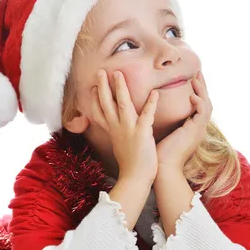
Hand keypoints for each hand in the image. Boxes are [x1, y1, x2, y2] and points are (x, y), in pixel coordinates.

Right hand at [91, 69, 158, 184]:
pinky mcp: (141, 133)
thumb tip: (119, 133)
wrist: (135, 178)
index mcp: (112, 133)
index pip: (99, 113)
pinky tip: (155, 92)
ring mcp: (128, 130)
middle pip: (106, 104)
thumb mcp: (120, 148)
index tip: (94, 88)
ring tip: (119, 73)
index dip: (95, 100)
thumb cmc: (131, 166)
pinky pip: (146, 114)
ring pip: (122, 104)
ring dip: (120, 88)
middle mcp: (117, 129)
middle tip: (101, 71)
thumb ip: (119, 137)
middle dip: (103, 86)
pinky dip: (151, 103)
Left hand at [156, 71, 211, 171]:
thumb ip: (162, 119)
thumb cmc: (157, 152)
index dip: (196, 91)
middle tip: (198, 72)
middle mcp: (197, 128)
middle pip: (206, 102)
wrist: (161, 167)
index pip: (198, 105)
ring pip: (208, 106)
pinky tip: (192, 96)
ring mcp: (198, 130)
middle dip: (203, 87)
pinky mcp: (195, 132)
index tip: (191, 78)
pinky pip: (203, 113)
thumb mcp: (160, 131)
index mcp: (190, 127)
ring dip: (202, 91)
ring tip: (196, 79)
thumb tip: (150, 108)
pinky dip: (199, 103)